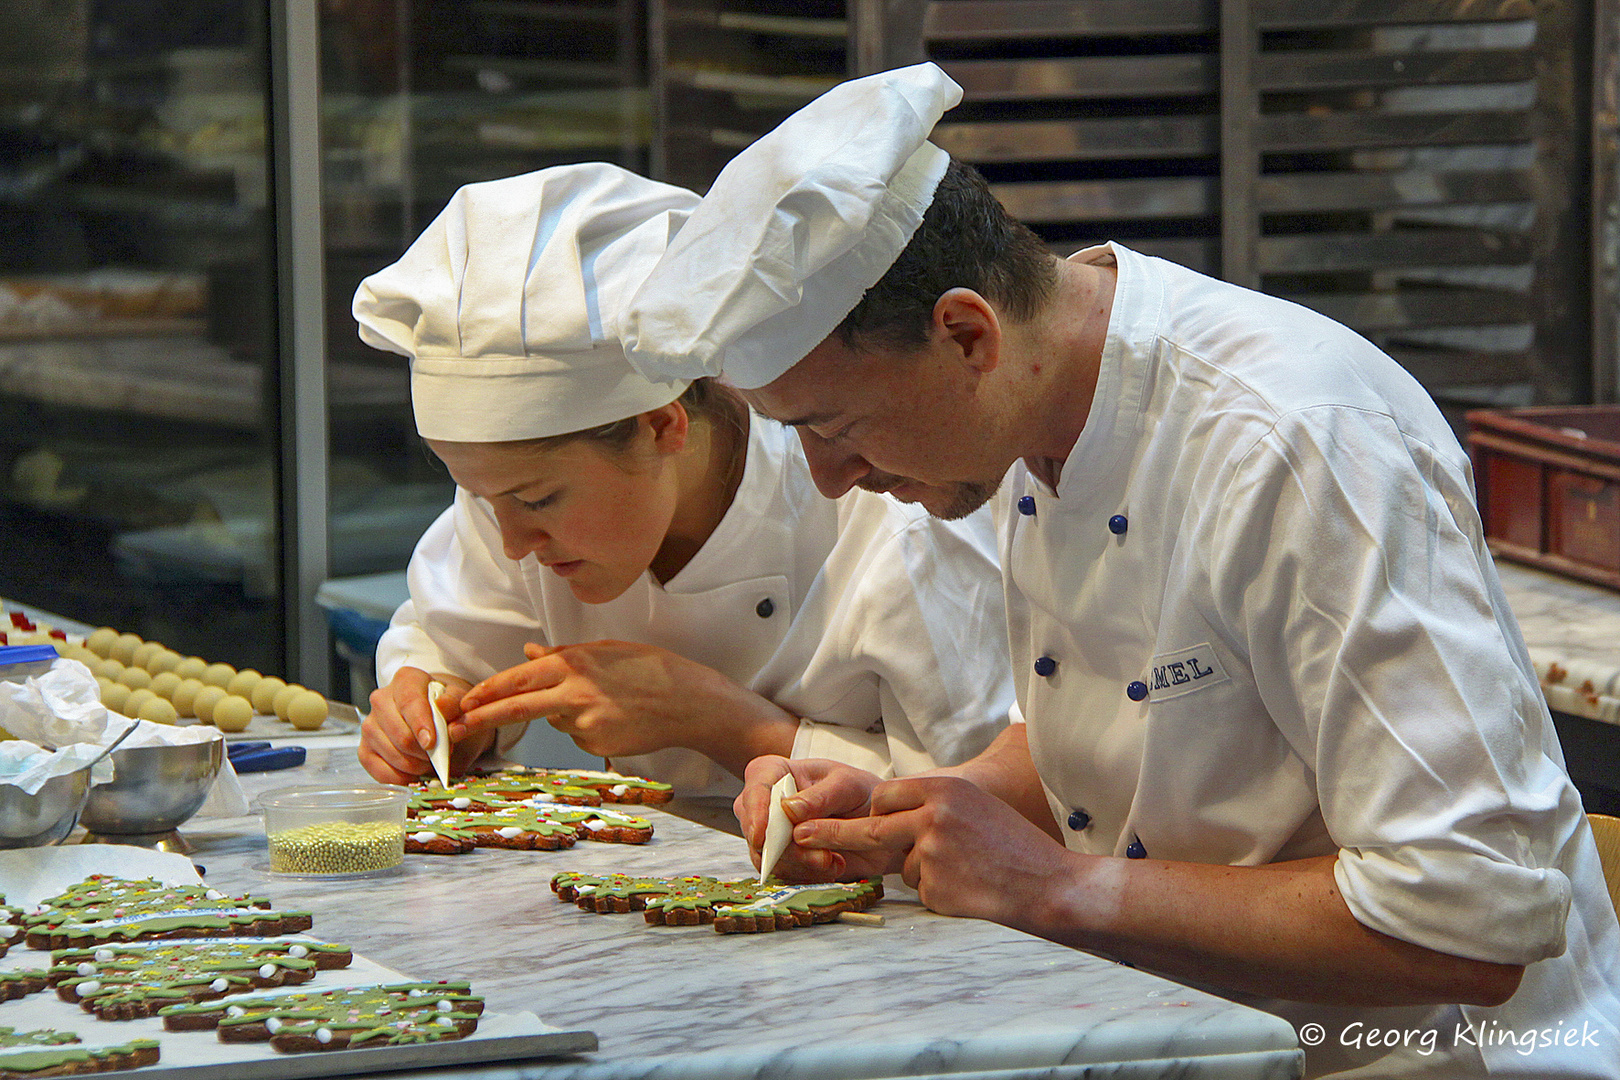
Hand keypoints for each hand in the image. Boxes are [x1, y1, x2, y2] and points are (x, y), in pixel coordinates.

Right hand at [360, 668, 487, 784]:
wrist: (435, 716)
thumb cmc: (446, 708)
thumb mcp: (458, 701)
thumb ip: (455, 709)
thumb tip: (448, 722)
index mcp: (406, 680)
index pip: (410, 703)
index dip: (421, 725)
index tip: (432, 743)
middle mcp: (381, 699)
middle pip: (400, 734)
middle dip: (424, 752)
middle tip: (439, 755)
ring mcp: (369, 725)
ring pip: (392, 754)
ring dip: (416, 765)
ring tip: (429, 761)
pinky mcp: (364, 749)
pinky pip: (380, 772)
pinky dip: (402, 778)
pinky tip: (415, 773)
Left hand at [458, 640, 796, 769]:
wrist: (690, 702)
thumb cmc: (652, 669)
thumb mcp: (606, 650)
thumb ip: (563, 653)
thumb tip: (527, 652)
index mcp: (574, 663)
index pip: (517, 679)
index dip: (487, 691)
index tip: (465, 701)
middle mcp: (574, 693)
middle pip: (517, 707)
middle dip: (483, 718)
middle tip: (458, 727)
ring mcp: (585, 722)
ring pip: (553, 720)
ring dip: (559, 713)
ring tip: (602, 702)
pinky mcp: (597, 744)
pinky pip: (576, 735)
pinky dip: (584, 727)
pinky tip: (613, 717)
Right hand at [734, 757, 893, 880]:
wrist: (871, 821)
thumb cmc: (855, 792)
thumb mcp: (847, 785)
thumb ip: (821, 796)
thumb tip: (789, 809)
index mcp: (774, 774)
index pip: (755, 789)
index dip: (755, 814)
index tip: (763, 836)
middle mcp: (764, 805)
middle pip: (757, 830)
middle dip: (787, 849)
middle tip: (824, 856)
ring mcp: (770, 836)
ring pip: (769, 859)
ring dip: (803, 865)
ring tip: (834, 860)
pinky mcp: (781, 860)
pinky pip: (784, 875)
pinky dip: (809, 875)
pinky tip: (833, 865)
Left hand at [793, 774, 1078, 933]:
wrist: (1048, 883)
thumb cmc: (1014, 846)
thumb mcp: (972, 808)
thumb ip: (931, 807)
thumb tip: (886, 813)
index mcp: (942, 789)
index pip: (885, 795)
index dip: (873, 812)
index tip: (835, 817)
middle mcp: (932, 815)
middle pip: (869, 826)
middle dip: (832, 832)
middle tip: (800, 835)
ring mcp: (931, 851)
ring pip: (900, 864)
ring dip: (922, 871)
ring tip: (967, 871)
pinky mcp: (934, 885)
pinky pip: (920, 890)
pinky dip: (939, 892)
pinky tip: (970, 888)